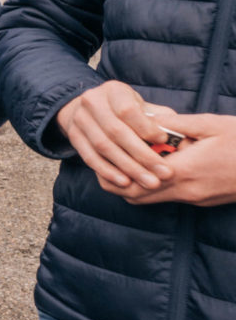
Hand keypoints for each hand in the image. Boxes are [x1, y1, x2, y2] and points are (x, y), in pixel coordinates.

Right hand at [55, 81, 174, 190]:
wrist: (89, 109)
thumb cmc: (126, 109)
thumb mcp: (142, 105)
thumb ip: (161, 119)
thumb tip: (180, 140)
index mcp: (113, 90)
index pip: (127, 110)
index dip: (146, 127)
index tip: (164, 141)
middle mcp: (92, 102)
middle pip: (116, 131)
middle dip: (143, 155)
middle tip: (165, 173)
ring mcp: (79, 119)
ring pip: (103, 146)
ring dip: (128, 167)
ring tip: (150, 182)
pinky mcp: (74, 137)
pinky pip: (90, 157)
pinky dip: (108, 171)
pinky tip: (125, 182)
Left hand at [113, 112, 235, 206]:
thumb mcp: (210, 125)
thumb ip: (175, 124)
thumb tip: (146, 118)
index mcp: (184, 171)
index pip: (134, 182)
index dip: (115, 171)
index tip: (108, 153)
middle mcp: (187, 191)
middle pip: (137, 196)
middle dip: (119, 180)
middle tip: (113, 157)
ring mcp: (196, 199)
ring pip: (152, 199)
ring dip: (138, 182)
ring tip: (135, 158)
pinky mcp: (203, 201)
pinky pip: (171, 196)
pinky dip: (157, 184)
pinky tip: (159, 163)